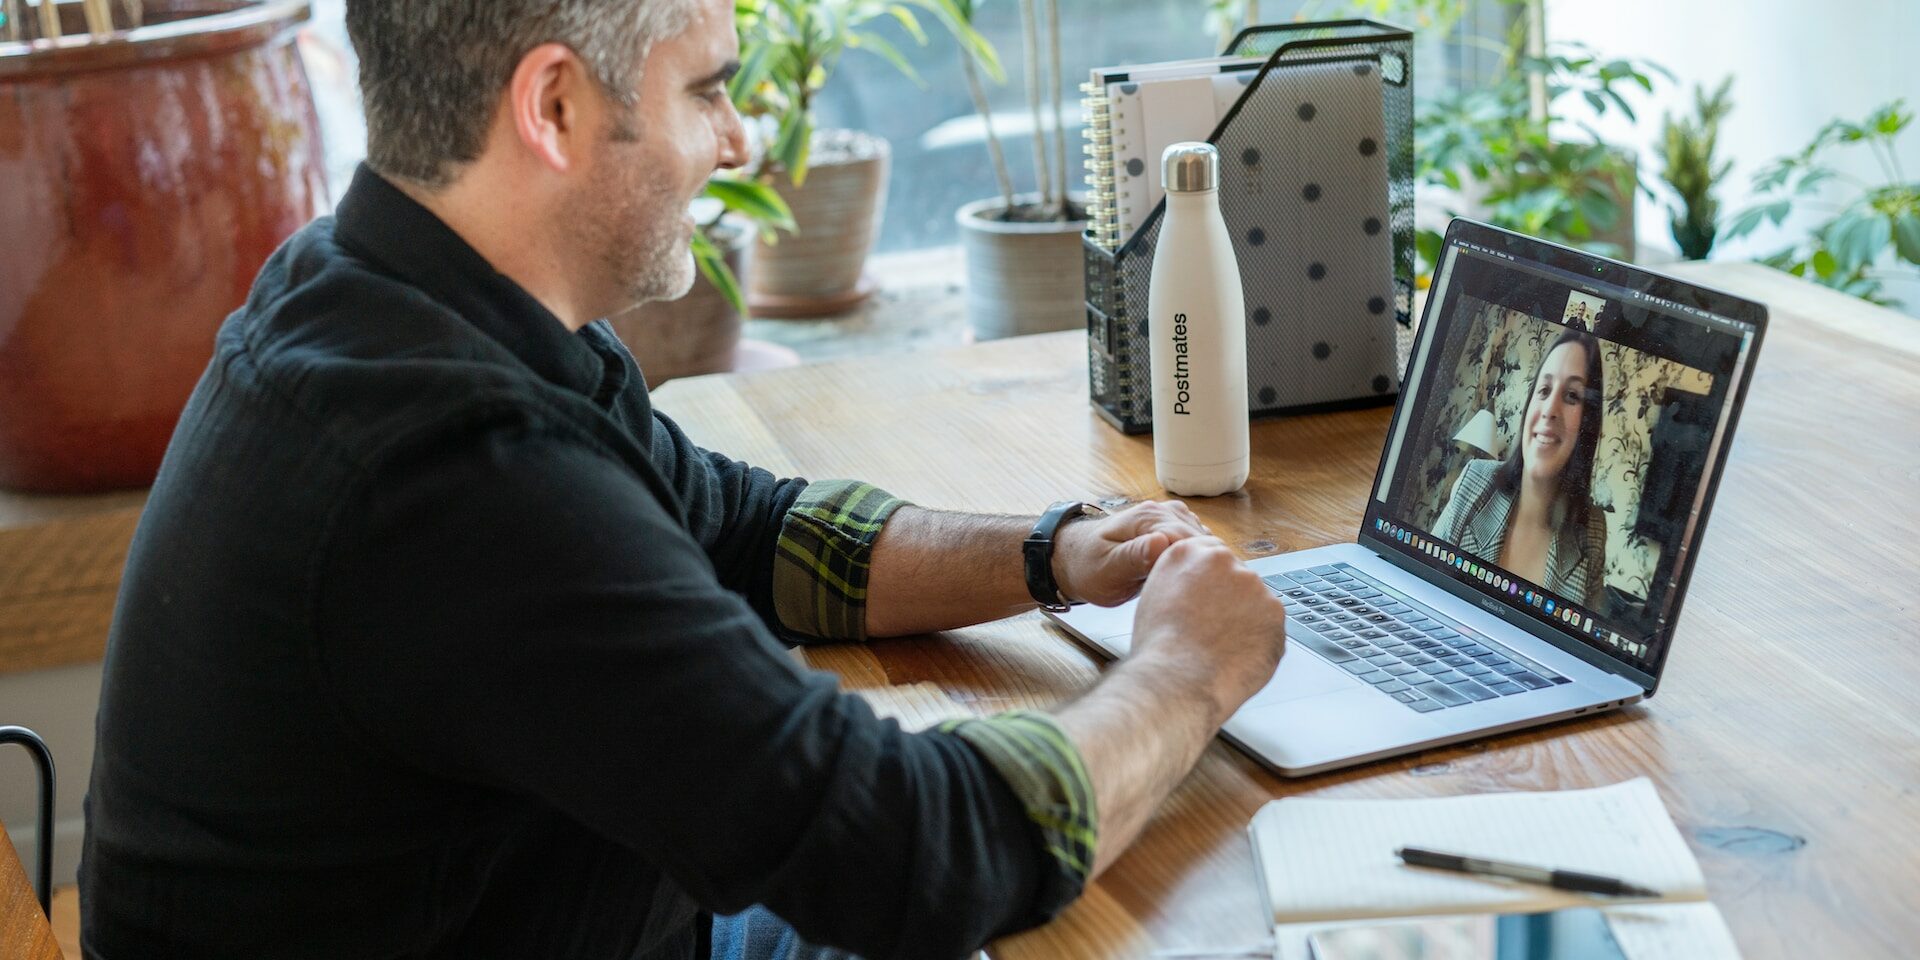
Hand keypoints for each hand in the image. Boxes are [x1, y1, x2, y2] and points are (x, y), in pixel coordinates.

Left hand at [1052, 500, 1210, 606]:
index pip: (1191, 540)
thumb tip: (1162, 543)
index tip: (1200, 592)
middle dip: (1204, 567)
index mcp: (1148, 518)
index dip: (1198, 567)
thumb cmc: (1087, 567)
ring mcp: (1170, 519)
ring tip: (1196, 591)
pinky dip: (1198, 562)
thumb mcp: (1107, 568)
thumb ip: (1134, 556)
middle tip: (1199, 598)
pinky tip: (1191, 580)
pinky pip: (1197, 545)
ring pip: (1204, 543)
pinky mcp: (1172, 529)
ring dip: (1203, 565)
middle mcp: (1163, 512)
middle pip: (1202, 541)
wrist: (1075, 559)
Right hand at [1126, 536, 1287, 723]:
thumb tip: (1197, 588)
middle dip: (1231, 600)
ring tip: (1222, 647)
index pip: (1211, 554)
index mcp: (1187, 553)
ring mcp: (1252, 584)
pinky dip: (1260, 640)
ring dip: (1246, 620)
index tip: (1212, 599)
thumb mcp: (1154, 597)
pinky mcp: (1275, 610)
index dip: (1212, 582)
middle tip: (1214, 630)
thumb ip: (1180, 581)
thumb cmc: (1159, 649)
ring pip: (1255, 601)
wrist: (1178, 679)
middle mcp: (1222, 560)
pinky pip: (1270, 625)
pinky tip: (1238, 655)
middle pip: (1236, 576)